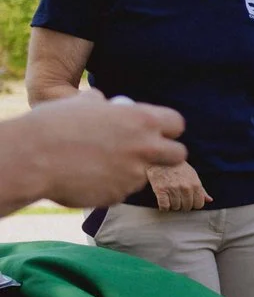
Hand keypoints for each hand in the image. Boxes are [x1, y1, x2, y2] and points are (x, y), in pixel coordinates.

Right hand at [3, 93, 187, 208]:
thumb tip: (100, 100)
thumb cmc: (52, 125)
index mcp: (141, 119)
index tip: (157, 132)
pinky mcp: (119, 195)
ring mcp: (134, 175)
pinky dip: (109, 186)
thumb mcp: (80, 104)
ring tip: (97, 164)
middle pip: (178, 155)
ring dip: (130, 172)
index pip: (177, 123)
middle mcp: (145, 148)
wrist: (31, 157)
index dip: (167, 128)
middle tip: (145, 155)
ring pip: (145, 175)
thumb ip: (99, 104)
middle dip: (166, 156)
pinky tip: (85, 178)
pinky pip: (121, 191)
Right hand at [148, 161, 213, 211]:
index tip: (188, 201)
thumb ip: (201, 189)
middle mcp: (186, 187)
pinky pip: (164, 206)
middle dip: (183, 205)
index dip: (193, 204)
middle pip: (187, 207)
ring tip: (170, 197)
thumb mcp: (192, 175)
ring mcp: (173, 189)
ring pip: (176, 207)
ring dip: (173, 205)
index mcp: (195, 184)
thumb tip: (209, 200)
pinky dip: (163, 207)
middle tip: (178, 198)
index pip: (199, 204)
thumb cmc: (178, 167)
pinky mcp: (160, 190)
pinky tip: (163, 202)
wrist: (160, 158)